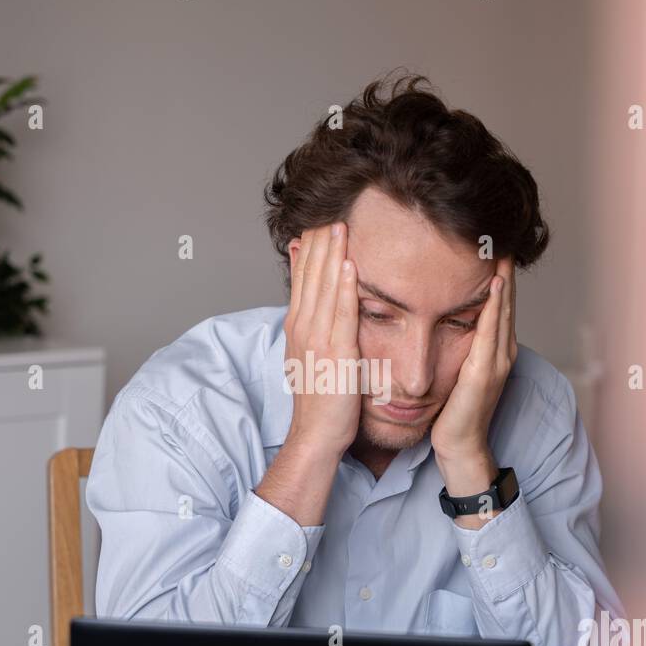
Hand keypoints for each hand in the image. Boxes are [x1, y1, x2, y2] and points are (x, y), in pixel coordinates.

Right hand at [281, 222, 361, 457]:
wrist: (316, 433)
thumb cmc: (319, 398)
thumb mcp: (309, 354)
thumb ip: (313, 326)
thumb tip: (317, 303)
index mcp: (297, 326)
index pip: (301, 278)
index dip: (309, 250)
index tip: (318, 224)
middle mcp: (303, 327)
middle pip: (309, 275)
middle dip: (319, 243)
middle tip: (331, 213)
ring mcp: (318, 338)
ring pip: (323, 287)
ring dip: (331, 255)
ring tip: (340, 226)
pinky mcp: (336, 351)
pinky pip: (341, 313)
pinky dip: (344, 287)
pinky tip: (349, 265)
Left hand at [431, 256, 515, 495]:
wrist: (458, 447)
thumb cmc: (451, 411)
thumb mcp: (453, 369)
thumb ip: (454, 344)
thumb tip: (441, 319)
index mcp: (493, 349)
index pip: (496, 302)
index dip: (497, 273)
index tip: (489, 243)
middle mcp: (501, 351)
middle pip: (505, 300)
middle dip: (504, 267)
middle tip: (499, 231)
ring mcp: (496, 361)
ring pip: (503, 309)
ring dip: (504, 277)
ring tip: (502, 247)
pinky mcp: (485, 372)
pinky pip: (491, 331)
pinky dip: (496, 305)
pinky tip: (495, 284)